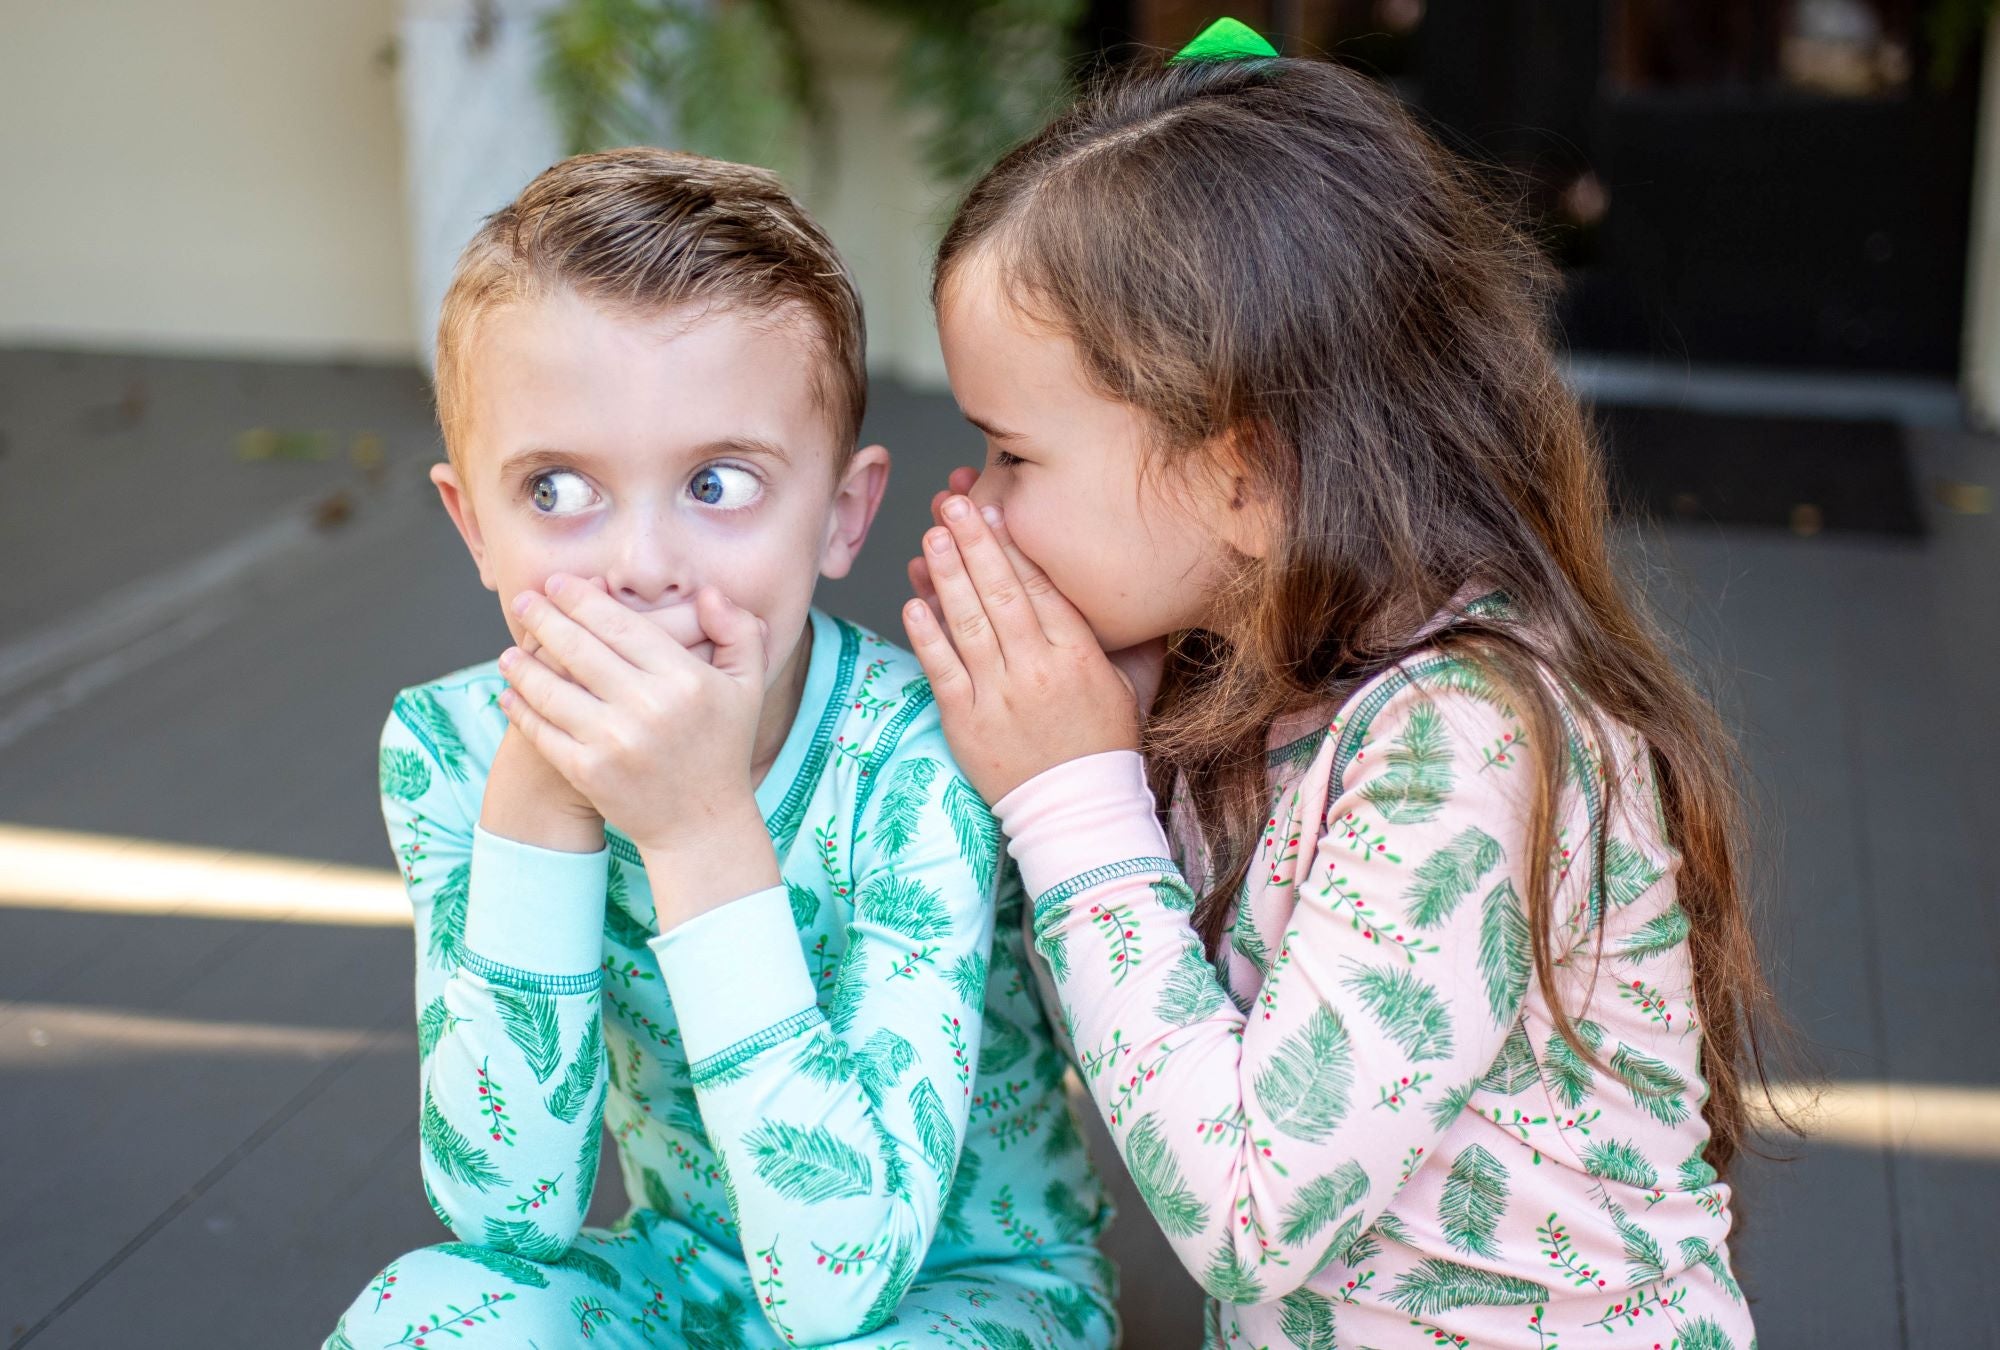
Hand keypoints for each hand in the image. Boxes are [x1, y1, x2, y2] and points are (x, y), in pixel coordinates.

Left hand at [496, 576, 770, 861]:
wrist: (702, 825)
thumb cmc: (722, 747)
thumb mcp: (747, 686)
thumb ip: (738, 631)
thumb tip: (706, 592)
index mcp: (686, 680)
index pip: (620, 624)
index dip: (581, 599)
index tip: (558, 582)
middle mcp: (648, 707)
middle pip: (578, 648)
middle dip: (543, 617)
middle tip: (523, 599)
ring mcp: (614, 741)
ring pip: (551, 687)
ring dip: (522, 663)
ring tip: (510, 650)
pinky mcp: (588, 772)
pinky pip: (542, 729)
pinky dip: (520, 708)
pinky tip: (511, 693)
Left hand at [909, 468, 1167, 721]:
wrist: (1077, 811)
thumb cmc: (1106, 744)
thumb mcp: (1134, 686)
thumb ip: (1135, 637)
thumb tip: (1142, 592)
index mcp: (1077, 656)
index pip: (1040, 588)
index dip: (1014, 545)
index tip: (995, 510)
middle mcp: (1036, 670)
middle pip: (1000, 594)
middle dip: (974, 543)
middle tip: (953, 503)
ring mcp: (998, 696)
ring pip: (967, 623)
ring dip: (946, 575)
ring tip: (931, 536)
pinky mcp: (965, 722)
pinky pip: (941, 669)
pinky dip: (926, 633)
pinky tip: (914, 600)